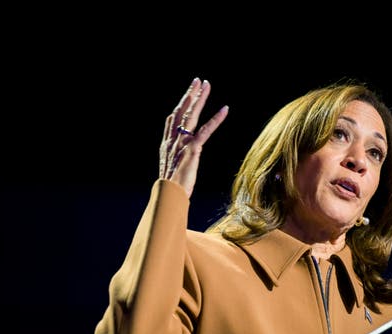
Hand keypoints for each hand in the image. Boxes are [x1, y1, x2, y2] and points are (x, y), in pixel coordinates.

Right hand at [159, 77, 228, 197]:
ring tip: (206, 85)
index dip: (180, 105)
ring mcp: (182, 143)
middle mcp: (172, 140)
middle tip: (197, 81)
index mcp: (167, 144)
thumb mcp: (171, 168)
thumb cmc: (172, 186)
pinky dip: (216, 119)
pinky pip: (205, 130)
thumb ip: (175, 157)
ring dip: (200, 98)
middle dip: (190, 95)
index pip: (173, 119)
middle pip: (181, 111)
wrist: (169, 195)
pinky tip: (224, 109)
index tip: (187, 95)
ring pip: (191, 115)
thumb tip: (181, 156)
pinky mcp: (192, 149)